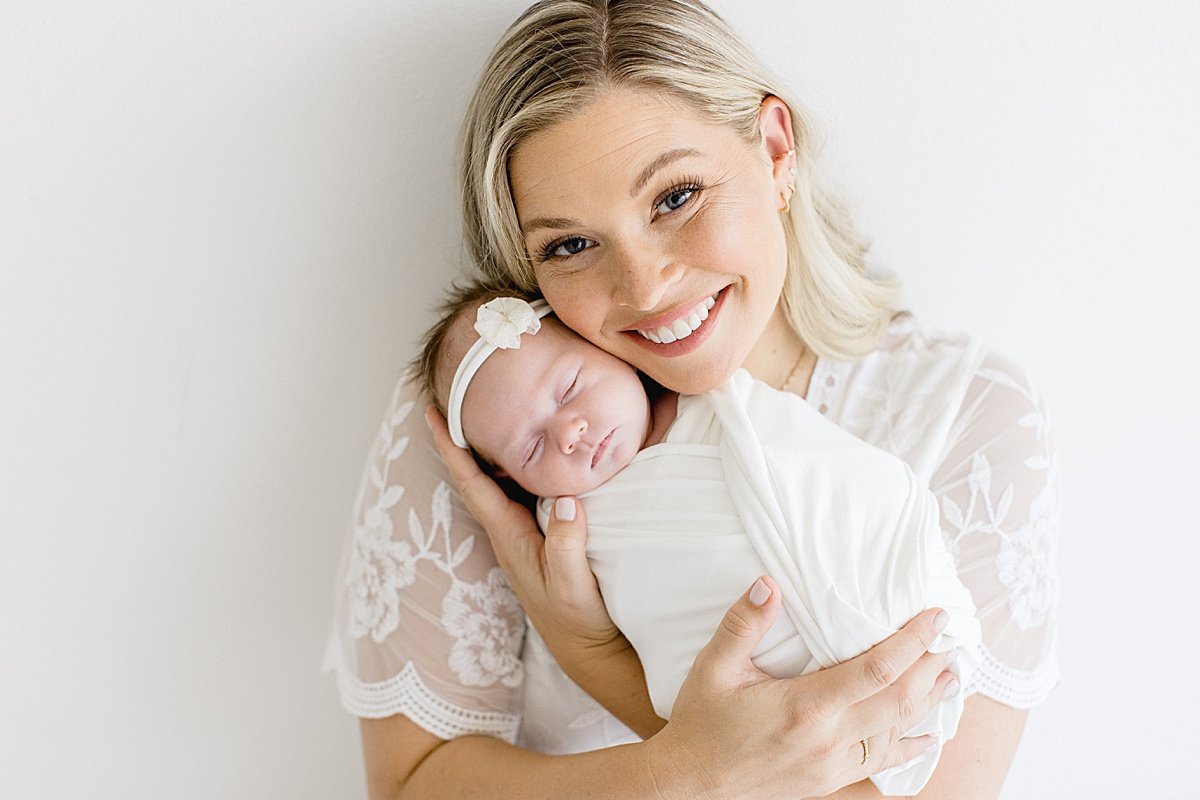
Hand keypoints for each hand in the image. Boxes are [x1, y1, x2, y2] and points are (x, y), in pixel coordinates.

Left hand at [426, 406, 624, 669]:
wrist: (591, 652)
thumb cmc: (580, 621)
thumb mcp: (574, 587)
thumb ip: (567, 546)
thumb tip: (567, 498)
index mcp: (510, 536)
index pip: (474, 484)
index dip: (452, 449)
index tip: (433, 414)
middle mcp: (510, 530)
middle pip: (480, 474)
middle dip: (465, 437)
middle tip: (458, 396)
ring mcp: (525, 534)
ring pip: (501, 481)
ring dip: (492, 448)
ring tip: (488, 410)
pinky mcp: (543, 537)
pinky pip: (524, 491)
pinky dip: (520, 465)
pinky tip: (532, 449)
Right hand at [648, 577, 957, 799]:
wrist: (691, 784)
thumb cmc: (702, 722)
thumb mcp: (714, 666)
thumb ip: (744, 624)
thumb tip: (769, 584)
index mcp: (805, 707)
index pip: (876, 670)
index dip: (911, 643)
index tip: (934, 619)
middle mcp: (827, 739)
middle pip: (898, 703)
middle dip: (930, 671)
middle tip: (953, 644)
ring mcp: (831, 765)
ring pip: (895, 734)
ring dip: (927, 705)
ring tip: (950, 678)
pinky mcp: (827, 781)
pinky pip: (879, 762)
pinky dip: (908, 747)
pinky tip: (927, 737)